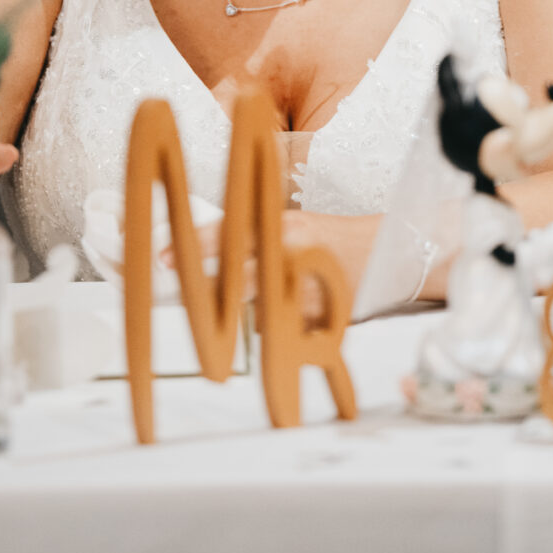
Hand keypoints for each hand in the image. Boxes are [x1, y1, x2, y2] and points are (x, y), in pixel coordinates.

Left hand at [159, 209, 379, 324]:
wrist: (388, 254)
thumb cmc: (330, 238)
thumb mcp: (293, 224)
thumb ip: (255, 238)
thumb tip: (205, 254)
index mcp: (284, 227)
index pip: (230, 235)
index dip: (193, 249)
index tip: (163, 258)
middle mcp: (295, 256)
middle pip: (236, 281)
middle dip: (212, 291)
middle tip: (192, 296)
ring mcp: (308, 291)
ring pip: (256, 312)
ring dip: (252, 310)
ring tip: (273, 296)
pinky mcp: (320, 320)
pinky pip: (280, 329)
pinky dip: (277, 323)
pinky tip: (295, 310)